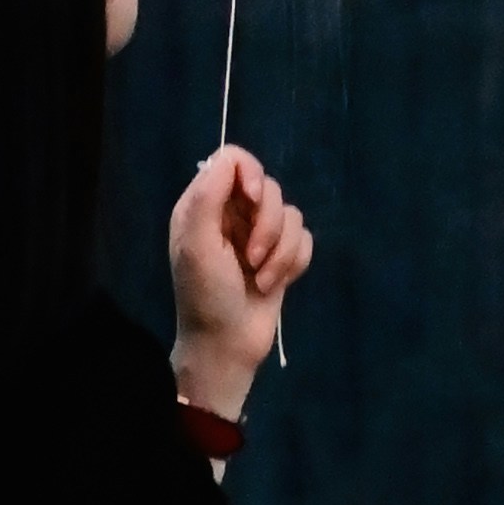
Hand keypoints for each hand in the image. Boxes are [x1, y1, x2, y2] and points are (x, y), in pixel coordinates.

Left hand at [168, 143, 313, 403]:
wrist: (227, 345)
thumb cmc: (205, 295)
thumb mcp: (197, 245)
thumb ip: (208, 197)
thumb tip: (230, 160)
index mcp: (204, 204)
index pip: (233, 159)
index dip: (251, 174)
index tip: (252, 200)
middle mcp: (232, 214)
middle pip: (269, 186)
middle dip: (268, 226)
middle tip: (250, 259)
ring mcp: (258, 235)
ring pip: (292, 215)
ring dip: (280, 252)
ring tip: (261, 279)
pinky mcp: (282, 257)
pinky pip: (306, 240)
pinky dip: (294, 263)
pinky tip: (274, 284)